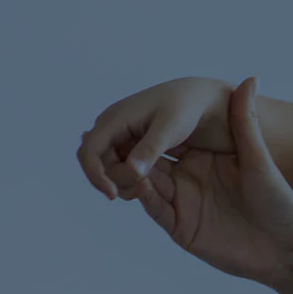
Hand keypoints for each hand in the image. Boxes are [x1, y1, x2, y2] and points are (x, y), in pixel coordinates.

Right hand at [78, 76, 234, 199]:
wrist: (203, 99)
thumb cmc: (187, 107)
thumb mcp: (171, 128)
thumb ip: (150, 149)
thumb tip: (131, 171)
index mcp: (115, 119)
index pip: (89, 152)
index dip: (96, 175)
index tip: (113, 195)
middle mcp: (113, 128)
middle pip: (99, 164)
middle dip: (116, 180)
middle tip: (143, 189)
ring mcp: (123, 136)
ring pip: (111, 168)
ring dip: (125, 181)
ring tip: (149, 187)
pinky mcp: (135, 144)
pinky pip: (126, 166)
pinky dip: (135, 177)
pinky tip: (152, 182)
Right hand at [116, 77, 292, 288]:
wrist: (288, 247)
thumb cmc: (280, 203)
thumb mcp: (260, 160)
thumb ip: (247, 122)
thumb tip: (251, 78)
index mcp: (198, 158)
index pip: (156, 141)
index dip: (138, 132)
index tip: (124, 121)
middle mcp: (185, 178)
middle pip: (139, 161)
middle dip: (120, 152)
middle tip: (110, 143)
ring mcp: (182, 203)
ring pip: (140, 183)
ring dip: (126, 173)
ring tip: (125, 164)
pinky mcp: (181, 227)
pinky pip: (154, 208)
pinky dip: (143, 195)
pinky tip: (139, 184)